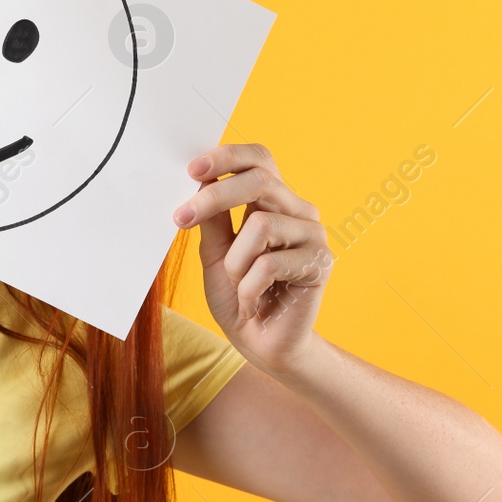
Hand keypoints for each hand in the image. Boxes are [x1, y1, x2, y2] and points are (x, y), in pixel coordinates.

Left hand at [174, 143, 332, 376]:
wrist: (262, 345)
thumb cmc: (239, 297)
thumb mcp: (215, 253)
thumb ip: (212, 218)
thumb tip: (201, 179)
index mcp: (273, 202)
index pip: (259, 159)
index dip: (228, 157)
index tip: (192, 169)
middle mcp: (298, 211)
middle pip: (260, 181)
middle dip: (214, 197)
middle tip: (181, 218)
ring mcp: (313, 235)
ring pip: (261, 225)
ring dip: (235, 262)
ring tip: (238, 286)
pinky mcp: (320, 263)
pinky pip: (270, 264)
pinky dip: (248, 288)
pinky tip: (252, 304)